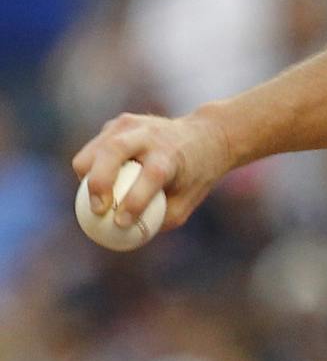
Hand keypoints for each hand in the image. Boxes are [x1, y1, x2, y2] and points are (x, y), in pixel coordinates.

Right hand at [73, 110, 232, 233]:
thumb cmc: (193, 176)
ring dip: (87, 177)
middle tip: (97, 210)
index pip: (152, 174)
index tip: (121, 222)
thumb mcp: (186, 200)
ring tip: (96, 199)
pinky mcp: (118, 124)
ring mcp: (132, 124)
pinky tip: (102, 183)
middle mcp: (151, 134)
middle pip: (114, 150)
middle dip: (99, 182)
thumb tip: (124, 236)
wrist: (205, 135)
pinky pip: (94, 149)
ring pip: (95, 150)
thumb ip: (158, 218)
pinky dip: (90, 169)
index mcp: (172, 153)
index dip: (135, 200)